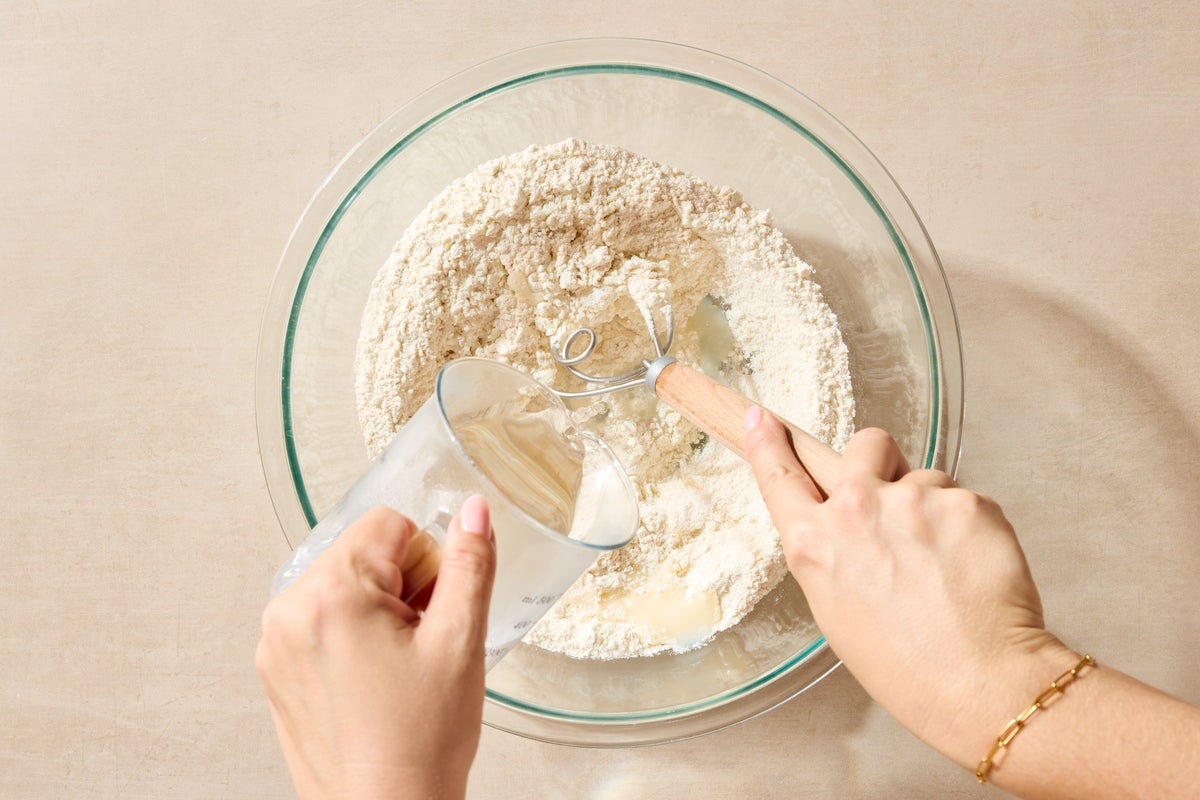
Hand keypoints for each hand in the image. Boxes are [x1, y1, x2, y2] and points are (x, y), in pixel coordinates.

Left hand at [256, 497, 495, 799]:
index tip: (433, 608)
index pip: (389, 524)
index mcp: (331, 593)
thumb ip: (469, 564)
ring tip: (398, 667)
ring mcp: (275, 643)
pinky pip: (321, 621)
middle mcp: (289, 610)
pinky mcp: (275, 670)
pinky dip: (352, 637)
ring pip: (343, 586)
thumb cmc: (420, 743)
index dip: (426, 562)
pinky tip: (376, 680)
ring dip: (377, 611)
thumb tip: (473, 511)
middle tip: (421, 643)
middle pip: (363, 552)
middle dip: (402, 586)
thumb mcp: (460, 642)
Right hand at [744, 410, 1074, 767]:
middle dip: (882, 462)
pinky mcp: (966, 502)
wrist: (980, 684)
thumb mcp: (836, 609)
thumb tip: (846, 519)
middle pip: (865, 444)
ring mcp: (913, 501)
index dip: (769, 442)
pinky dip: (971, 527)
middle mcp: (855, 511)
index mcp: (813, 543)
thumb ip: (832, 551)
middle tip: (900, 505)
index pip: (780, 474)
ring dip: (933, 507)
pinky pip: (966, 498)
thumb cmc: (906, 666)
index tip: (765, 419)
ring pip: (925, 476)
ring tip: (945, 566)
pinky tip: (972, 568)